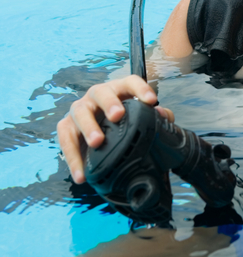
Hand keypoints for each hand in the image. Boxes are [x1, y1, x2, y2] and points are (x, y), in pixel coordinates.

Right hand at [57, 75, 173, 184]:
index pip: (130, 82)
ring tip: (97, 142)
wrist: (100, 139)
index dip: (140, 88)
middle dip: (109, 102)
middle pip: (100, 92)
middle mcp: (97, 96)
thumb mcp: (140, 120)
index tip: (151, 100)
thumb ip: (156, 117)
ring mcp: (80, 109)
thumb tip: (163, 115)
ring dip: (88, 126)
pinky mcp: (66, 126)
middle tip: (117, 115)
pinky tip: (81, 174)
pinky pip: (65, 139)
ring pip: (80, 112)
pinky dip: (72, 157)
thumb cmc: (123, 124)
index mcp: (119, 90)